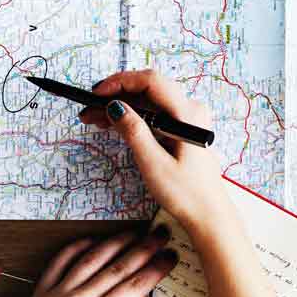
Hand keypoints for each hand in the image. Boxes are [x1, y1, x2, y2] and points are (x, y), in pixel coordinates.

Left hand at [0, 230, 177, 296]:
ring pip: (92, 257)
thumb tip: (147, 295)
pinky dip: (78, 247)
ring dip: (115, 241)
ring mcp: (57, 293)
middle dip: (144, 248)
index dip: (157, 268)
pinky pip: (61, 260)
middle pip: (118, 265)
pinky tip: (94, 240)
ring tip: (134, 234)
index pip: (136, 284)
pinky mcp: (41, 291)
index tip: (170, 257)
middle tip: (160, 236)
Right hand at [81, 70, 231, 231]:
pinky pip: (154, 113)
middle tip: (88, 108)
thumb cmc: (186, 194)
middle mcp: (190, 110)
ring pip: (148, 101)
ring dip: (121, 106)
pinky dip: (133, 116)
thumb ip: (134, 131)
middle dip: (116, 95)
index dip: (120, 82)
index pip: (150, 82)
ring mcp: (187, 118)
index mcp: (188, 114)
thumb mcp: (154, 164)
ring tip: (94, 118)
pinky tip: (113, 124)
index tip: (96, 93)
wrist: (208, 214)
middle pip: (148, 89)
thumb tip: (114, 106)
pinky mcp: (182, 128)